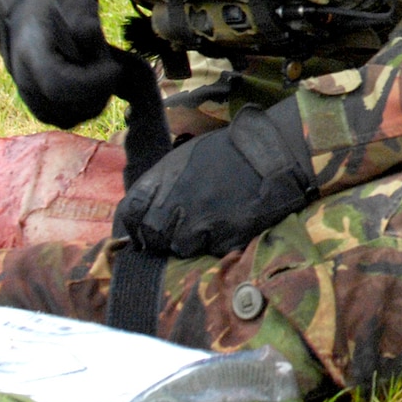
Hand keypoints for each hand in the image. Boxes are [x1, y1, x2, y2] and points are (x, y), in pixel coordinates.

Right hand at [0, 0, 119, 127]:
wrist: (30, 18)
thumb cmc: (57, 8)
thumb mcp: (72, 1)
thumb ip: (81, 17)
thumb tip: (88, 31)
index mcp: (31, 53)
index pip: (59, 84)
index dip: (93, 82)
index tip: (115, 67)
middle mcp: (26, 81)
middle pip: (71, 105)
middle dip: (101, 88)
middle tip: (110, 65)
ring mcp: (32, 99)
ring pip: (74, 116)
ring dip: (97, 97)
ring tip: (99, 70)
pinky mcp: (43, 109)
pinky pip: (71, 118)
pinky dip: (89, 105)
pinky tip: (94, 82)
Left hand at [114, 100, 317, 257]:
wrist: (272, 152)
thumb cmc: (228, 151)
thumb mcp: (185, 156)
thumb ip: (161, 183)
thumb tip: (145, 207)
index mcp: (161, 180)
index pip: (129, 213)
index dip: (133, 224)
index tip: (142, 228)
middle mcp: (173, 204)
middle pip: (152, 236)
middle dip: (163, 235)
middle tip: (182, 226)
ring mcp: (198, 224)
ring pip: (180, 247)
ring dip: (192, 240)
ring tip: (212, 221)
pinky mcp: (223, 238)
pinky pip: (211, 250)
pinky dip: (218, 242)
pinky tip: (231, 222)